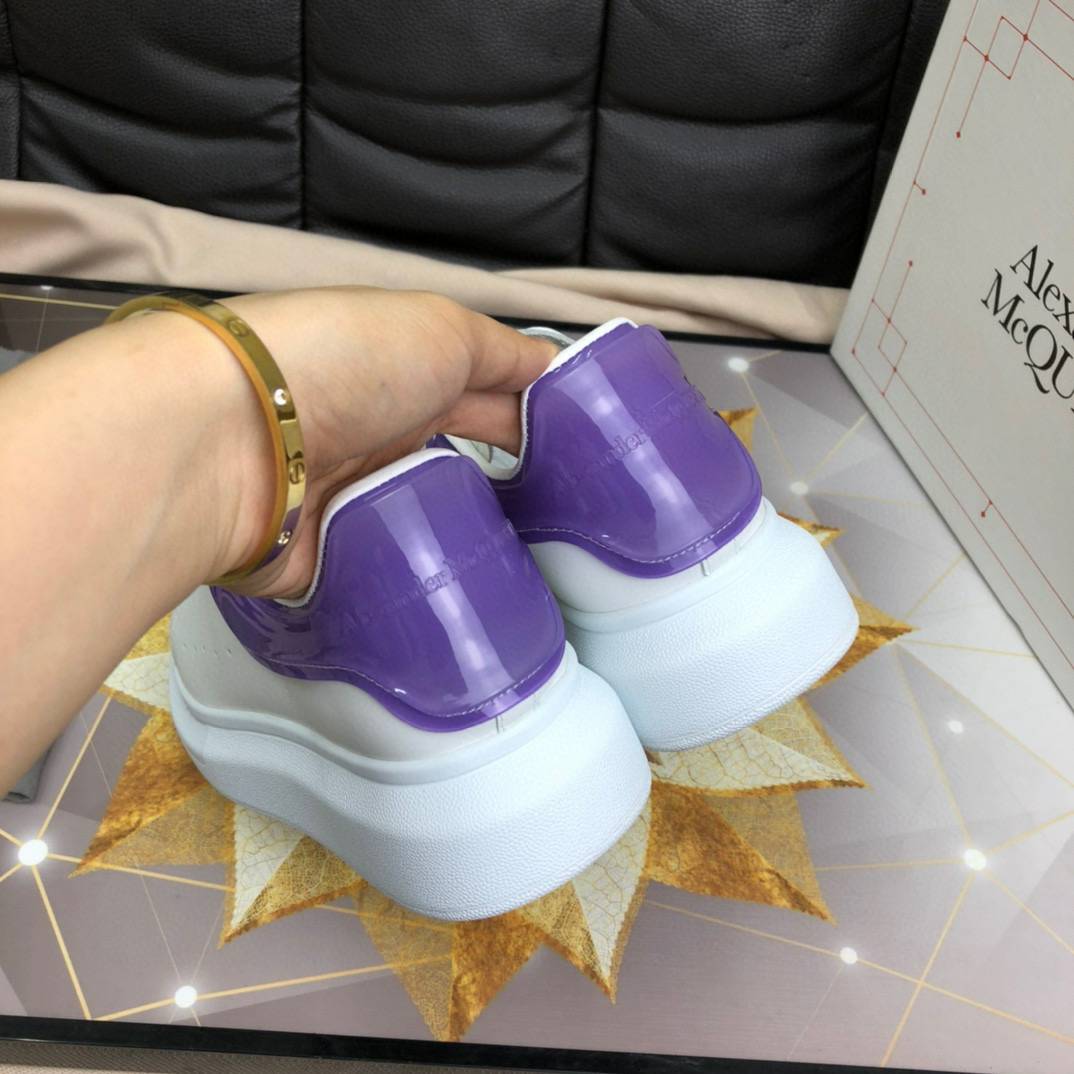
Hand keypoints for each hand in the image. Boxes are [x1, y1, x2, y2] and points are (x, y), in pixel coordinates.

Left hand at [214, 288, 557, 597]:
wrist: (236, 442)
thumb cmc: (342, 363)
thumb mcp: (441, 327)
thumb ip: (504, 353)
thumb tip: (559, 371)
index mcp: (407, 373)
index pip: (489, 396)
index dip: (540, 419)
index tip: (599, 455)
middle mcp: (382, 433)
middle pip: (467, 466)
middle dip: (520, 487)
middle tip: (586, 516)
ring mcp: (358, 498)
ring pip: (439, 525)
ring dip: (485, 540)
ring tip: (552, 567)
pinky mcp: (336, 560)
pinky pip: (398, 575)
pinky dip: (436, 583)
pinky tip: (489, 597)